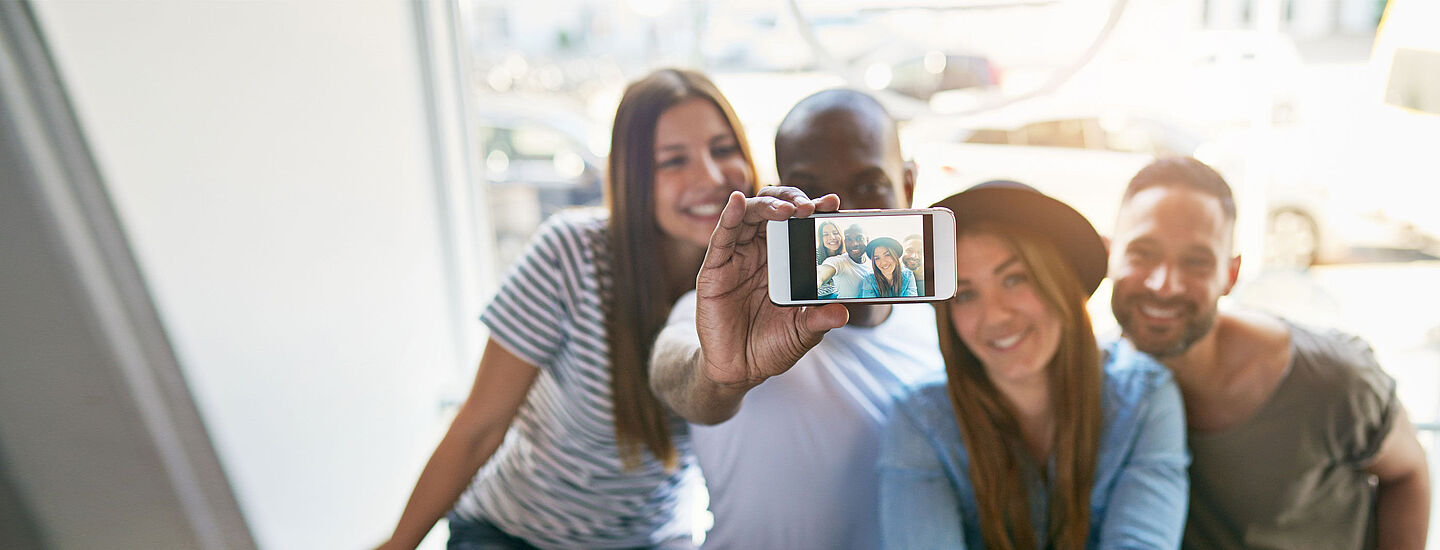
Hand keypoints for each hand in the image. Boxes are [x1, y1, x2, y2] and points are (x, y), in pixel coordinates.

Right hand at [694, 187, 848, 389]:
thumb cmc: (772, 346)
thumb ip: (819, 319)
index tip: (833, 204)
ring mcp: (738, 257)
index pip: (800, 224)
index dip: (815, 209)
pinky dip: (729, 214)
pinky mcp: (715, 267)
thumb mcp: (802, 333)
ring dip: (768, 204)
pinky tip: (736, 201)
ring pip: (750, 215)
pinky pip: (722, 235)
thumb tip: (843, 312)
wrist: (739, 370)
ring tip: (787, 210)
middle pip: (774, 210)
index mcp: (786, 260)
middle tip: (809, 208)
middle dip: (793, 200)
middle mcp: (762, 252)